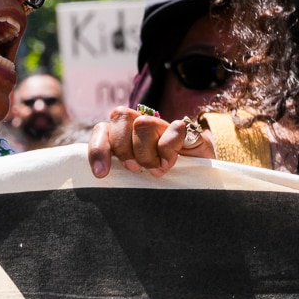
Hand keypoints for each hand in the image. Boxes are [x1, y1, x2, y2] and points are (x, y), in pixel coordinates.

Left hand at [85, 106, 211, 178]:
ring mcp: (163, 126)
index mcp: (124, 136)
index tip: (101, 174)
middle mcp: (141, 125)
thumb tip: (101, 176)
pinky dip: (168, 149)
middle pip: (120, 116)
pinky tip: (170, 163)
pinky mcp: (186, 130)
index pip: (102, 129)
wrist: (200, 179)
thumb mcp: (134, 180)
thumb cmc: (161, 182)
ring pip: (142, 123)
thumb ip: (118, 173)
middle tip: (135, 169)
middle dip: (124, 148)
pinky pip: (173, 129)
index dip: (98, 149)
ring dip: (146, 151)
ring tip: (155, 169)